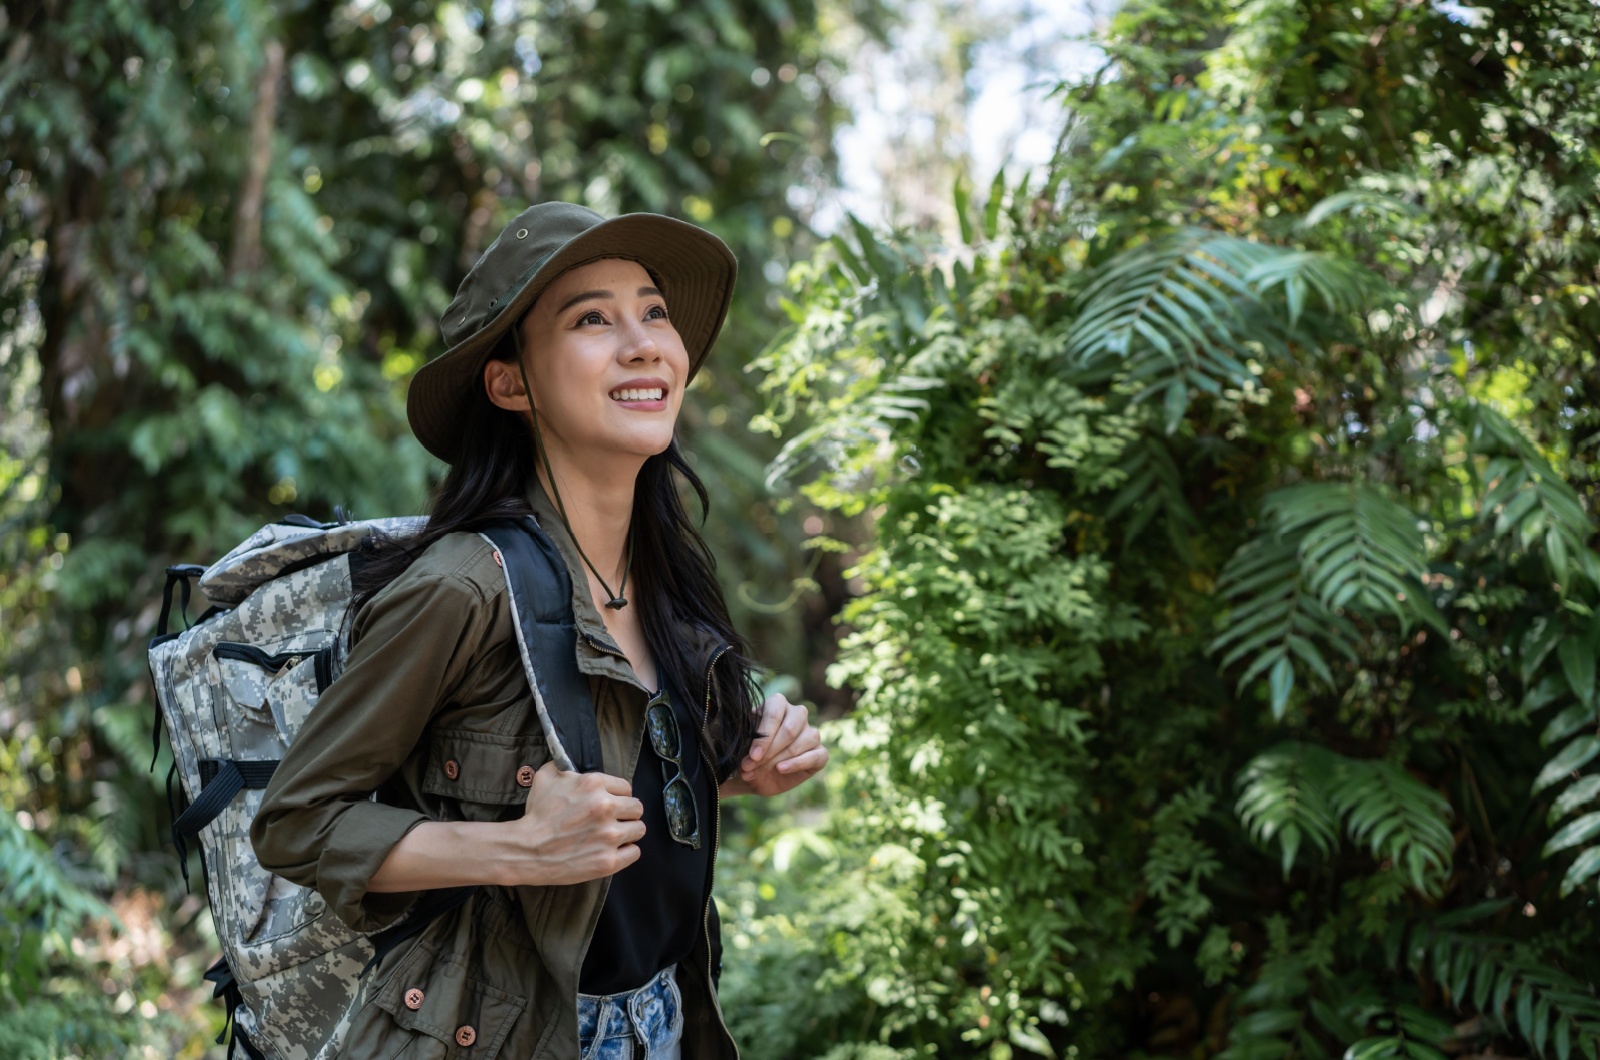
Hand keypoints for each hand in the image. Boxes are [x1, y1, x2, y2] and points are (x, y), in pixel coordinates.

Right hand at [502, 762, 644, 885]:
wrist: (525, 850)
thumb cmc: (537, 815)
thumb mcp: (547, 777)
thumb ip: (565, 765)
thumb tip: (572, 760)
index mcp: (594, 784)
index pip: (626, 787)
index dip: (618, 795)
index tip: (610, 803)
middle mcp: (605, 807)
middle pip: (637, 808)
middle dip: (626, 813)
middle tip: (613, 820)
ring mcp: (608, 836)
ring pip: (639, 829)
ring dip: (628, 832)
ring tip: (613, 835)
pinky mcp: (608, 861)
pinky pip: (634, 852)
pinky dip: (626, 852)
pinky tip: (613, 850)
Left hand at [722, 693, 827, 797]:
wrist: (754, 775)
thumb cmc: (748, 753)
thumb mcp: (743, 744)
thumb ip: (748, 740)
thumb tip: (753, 748)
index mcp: (778, 704)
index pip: (775, 713)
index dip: (764, 736)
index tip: (753, 755)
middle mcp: (797, 714)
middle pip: (790, 729)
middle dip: (770, 751)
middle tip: (750, 766)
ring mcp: (811, 733)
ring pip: (804, 741)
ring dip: (779, 759)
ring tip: (760, 771)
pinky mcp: (820, 753)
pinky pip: (817, 755)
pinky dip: (797, 763)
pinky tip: (781, 769)